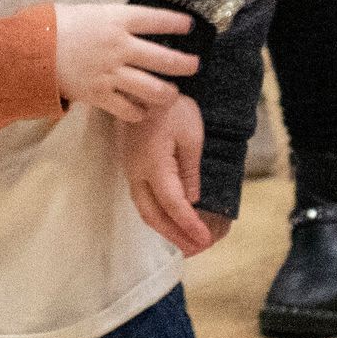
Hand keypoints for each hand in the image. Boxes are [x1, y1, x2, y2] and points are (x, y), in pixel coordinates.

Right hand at [54, 2, 197, 120]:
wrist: (28, 50)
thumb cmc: (54, 25)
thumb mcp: (87, 12)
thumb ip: (111, 20)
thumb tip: (127, 24)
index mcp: (116, 20)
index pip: (156, 20)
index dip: (176, 24)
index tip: (189, 27)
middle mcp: (119, 46)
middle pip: (163, 58)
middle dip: (184, 64)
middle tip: (194, 66)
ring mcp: (111, 72)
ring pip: (152, 88)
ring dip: (167, 93)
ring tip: (173, 94)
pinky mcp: (99, 94)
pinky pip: (127, 109)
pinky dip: (138, 113)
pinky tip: (142, 112)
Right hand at [120, 95, 229, 254]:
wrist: (141, 88)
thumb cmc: (169, 107)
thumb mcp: (190, 136)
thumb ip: (190, 172)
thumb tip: (192, 201)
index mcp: (154, 167)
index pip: (174, 206)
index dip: (189, 226)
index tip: (205, 240)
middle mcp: (137, 174)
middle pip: (154, 216)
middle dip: (176, 236)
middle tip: (196, 249)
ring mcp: (131, 171)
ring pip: (145, 210)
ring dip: (165, 229)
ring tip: (185, 243)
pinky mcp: (131, 167)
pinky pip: (143, 199)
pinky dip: (157, 215)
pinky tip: (170, 220)